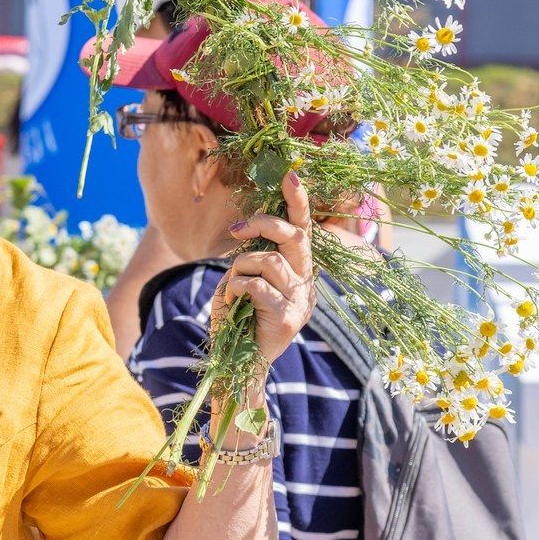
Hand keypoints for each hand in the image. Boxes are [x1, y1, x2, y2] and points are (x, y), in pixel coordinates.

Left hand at [215, 170, 315, 370]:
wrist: (237, 364)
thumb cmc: (238, 319)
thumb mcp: (243, 281)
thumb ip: (252, 258)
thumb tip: (248, 230)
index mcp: (298, 274)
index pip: (304, 232)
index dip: (299, 203)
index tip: (291, 175)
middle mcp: (306, 285)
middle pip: (294, 238)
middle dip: (263, 225)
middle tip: (235, 231)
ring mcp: (301, 301)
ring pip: (268, 261)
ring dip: (240, 268)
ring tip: (232, 289)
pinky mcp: (288, 317)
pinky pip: (255, 285)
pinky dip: (235, 289)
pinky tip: (232, 304)